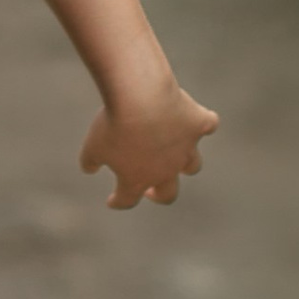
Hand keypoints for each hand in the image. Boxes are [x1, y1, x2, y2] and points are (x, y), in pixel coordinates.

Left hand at [81, 78, 218, 208]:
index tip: (112, 200)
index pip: (128, 200)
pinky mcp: (198, 124)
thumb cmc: (113, 124)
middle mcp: (166, 169)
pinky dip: (205, 123)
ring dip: (186, 163)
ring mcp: (186, 148)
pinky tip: (200, 119)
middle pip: (169, 193)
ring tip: (178, 156)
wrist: (141, 97)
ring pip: (193, 165)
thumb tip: (89, 169)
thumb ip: (90, 161)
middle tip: (151, 189)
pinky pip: (209, 125)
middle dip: (160, 193)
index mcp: (137, 179)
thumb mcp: (92, 145)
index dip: (119, 201)